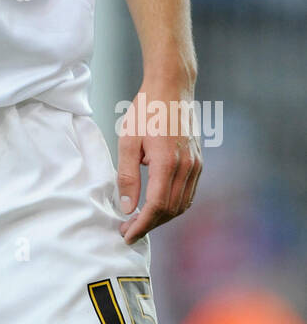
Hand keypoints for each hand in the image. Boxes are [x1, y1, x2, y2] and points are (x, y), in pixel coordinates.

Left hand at [116, 81, 201, 244]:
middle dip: (149, 225)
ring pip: (181, 205)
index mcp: (167, 162)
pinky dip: (173, 205)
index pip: (156, 207)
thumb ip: (127, 176)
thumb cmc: (146, 111)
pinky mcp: (198, 162)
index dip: (141, 225)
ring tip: (140, 220)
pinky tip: (157, 205)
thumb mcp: (128, 141)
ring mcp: (196, 165)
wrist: (172, 88)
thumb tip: (126, 207)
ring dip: (161, 218)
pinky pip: (188, 193)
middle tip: (128, 230)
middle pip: (170, 210)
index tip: (126, 235)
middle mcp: (186, 167)